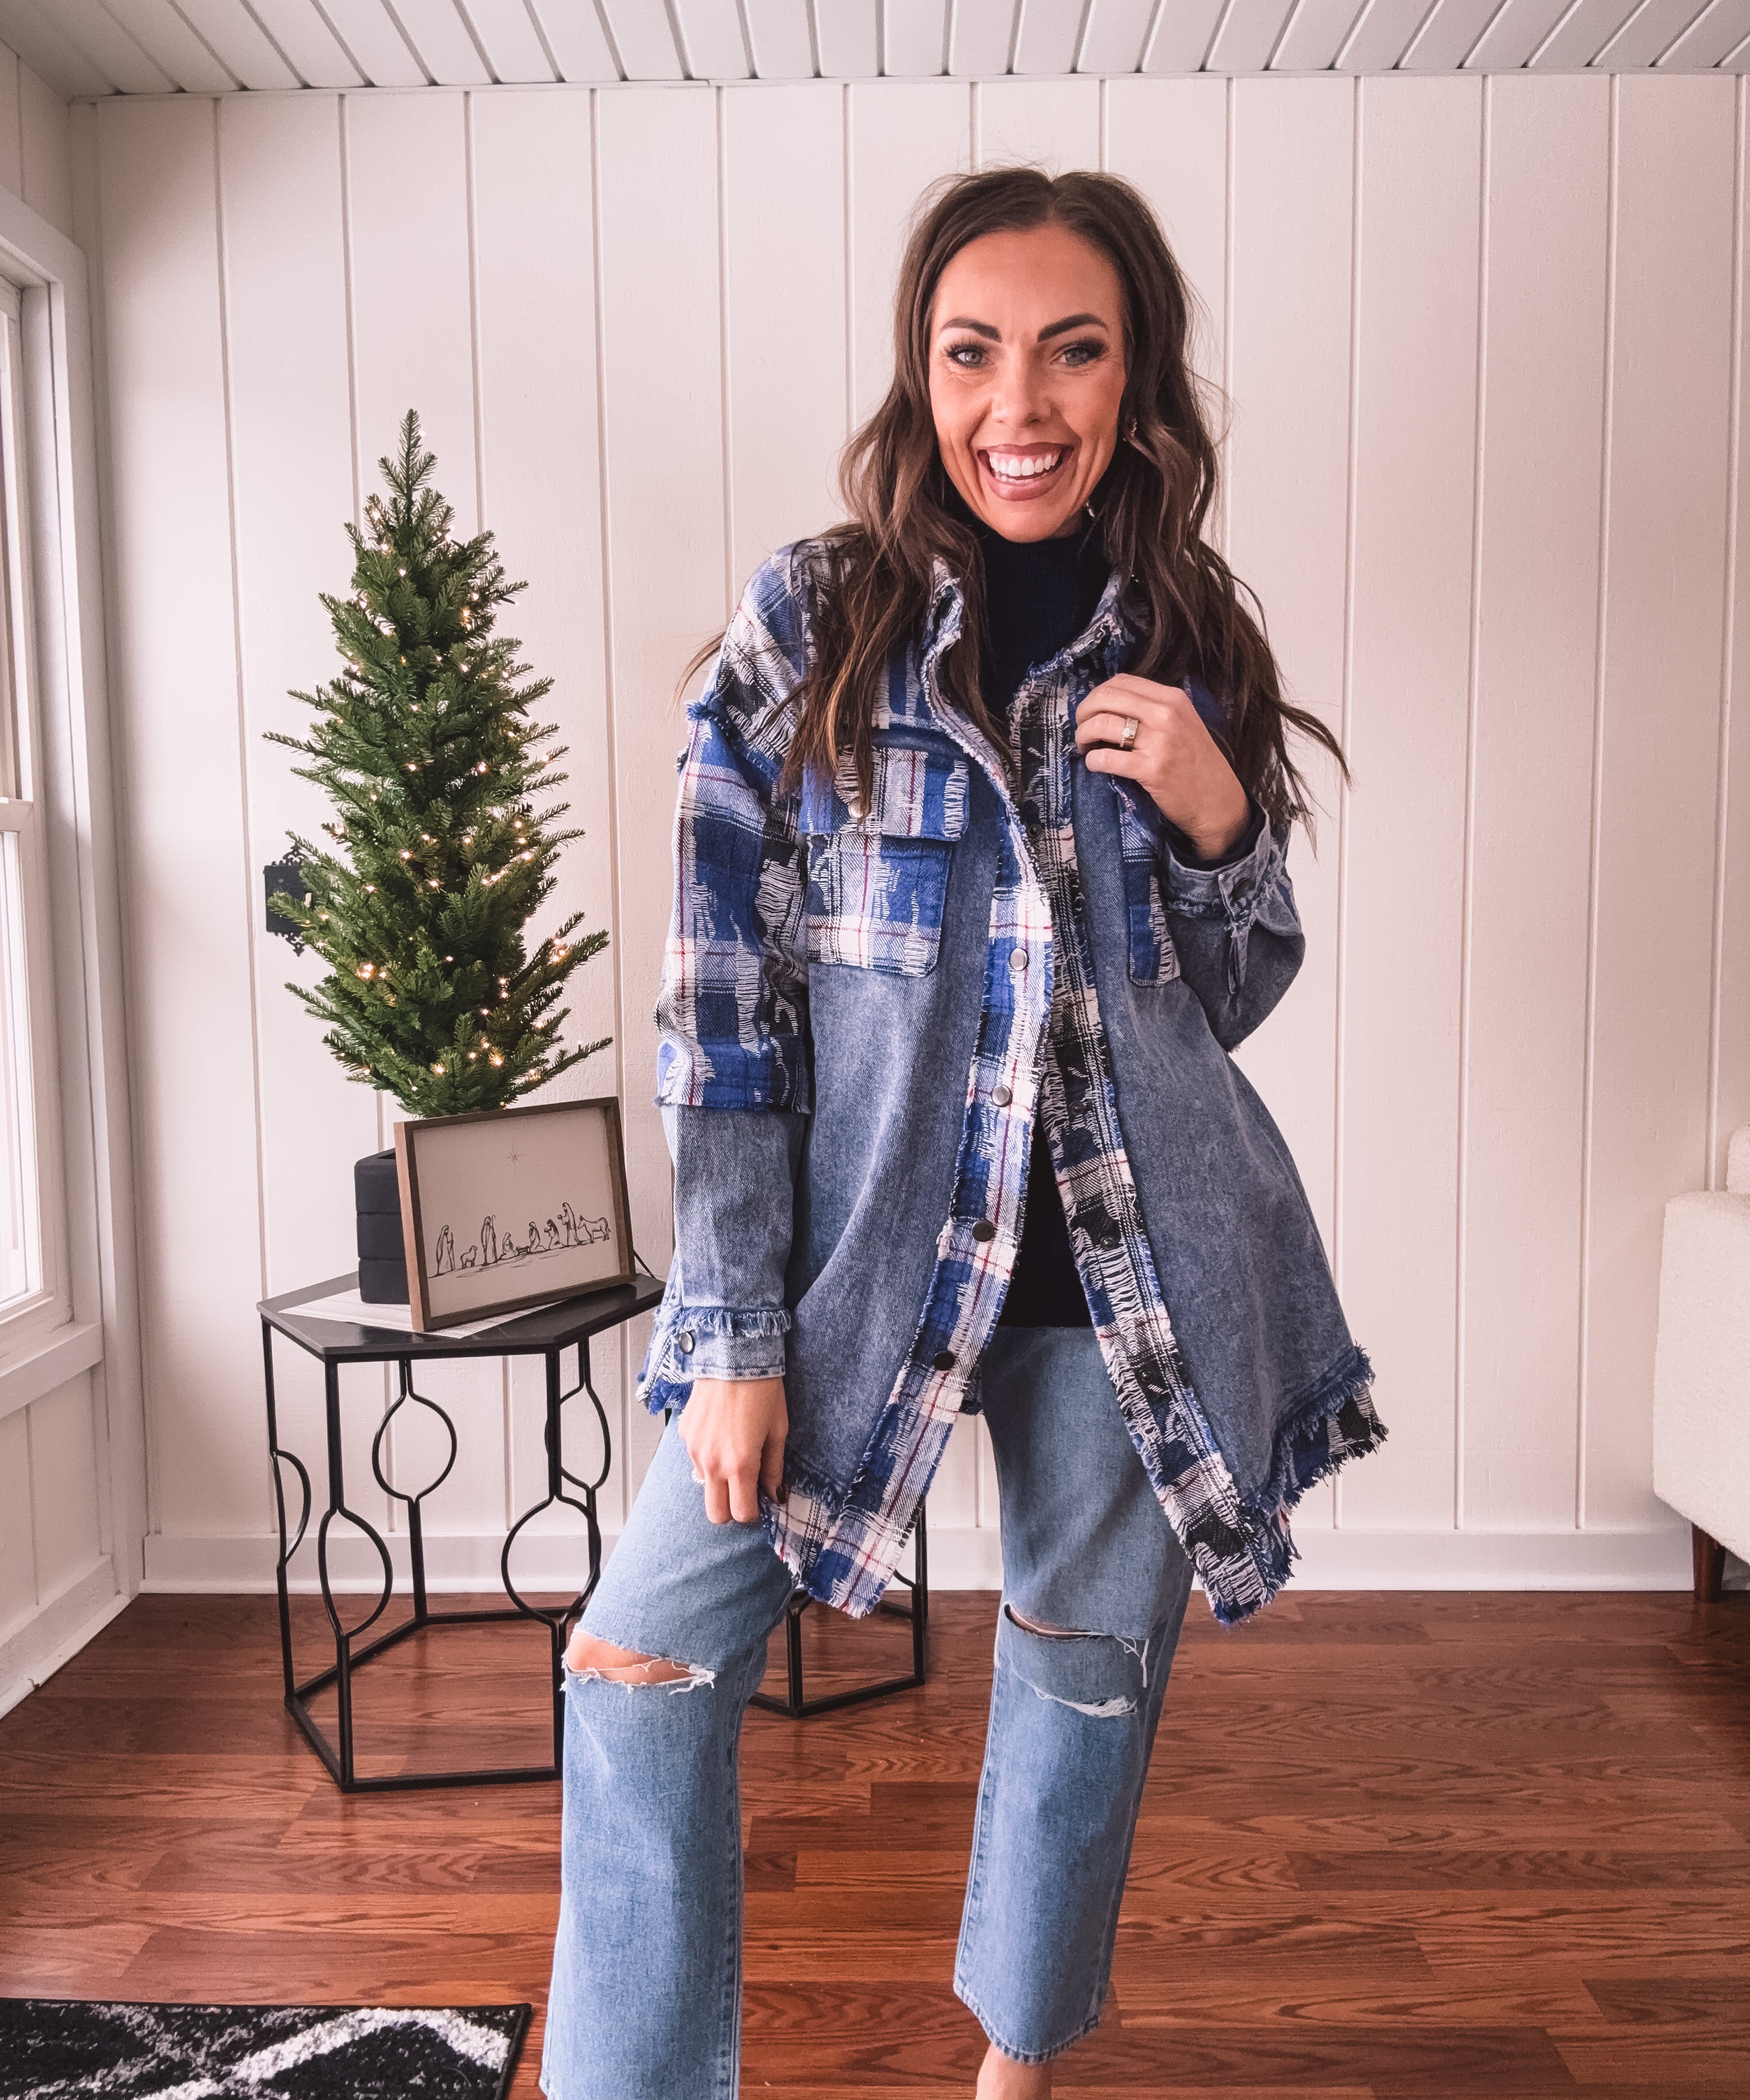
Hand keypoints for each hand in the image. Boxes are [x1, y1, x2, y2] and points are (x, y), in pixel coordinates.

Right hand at [676, 1376, 787, 1524]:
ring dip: (718, 1479)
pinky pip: (695, 1459)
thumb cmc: (762, 1390)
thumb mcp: (777, 1431)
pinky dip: (707, 1456)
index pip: (741, 1513)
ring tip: (733, 1451)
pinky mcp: (684, 1435)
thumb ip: (774, 1468)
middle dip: (730, 1509)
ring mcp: (695, 1450)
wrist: (733, 1356)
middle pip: (715, 1514)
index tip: (759, 1500)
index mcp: (740, 1465)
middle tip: (744, 1490)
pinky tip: (721, 1433)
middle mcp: (713, 1463)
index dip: (753, 1512)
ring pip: (704, 1485)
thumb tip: (775, 1495)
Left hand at [1076, 673, 1251, 858]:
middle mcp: (1166, 714)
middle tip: (1081, 730)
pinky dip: (1092, 761)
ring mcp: (1159, 742)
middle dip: (1083, 712)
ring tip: (1085, 748)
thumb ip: (1151, 710)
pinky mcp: (1151, 769)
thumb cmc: (1196, 764)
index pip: (1121, 681)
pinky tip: (1095, 765)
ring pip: (1102, 724)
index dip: (1096, 695)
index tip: (1091, 712)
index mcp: (1172, 698)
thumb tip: (1108, 705)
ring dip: (1083, 736)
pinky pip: (1106, 758)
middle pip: (1106, 697)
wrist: (1218, 801)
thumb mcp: (1182, 723)